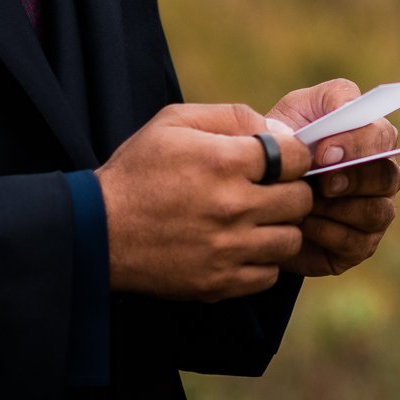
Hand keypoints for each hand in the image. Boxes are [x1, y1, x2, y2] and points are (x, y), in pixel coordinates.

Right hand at [95, 103, 313, 299]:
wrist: (98, 229)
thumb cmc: (139, 170)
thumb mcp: (175, 121)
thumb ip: (232, 117)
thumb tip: (280, 133)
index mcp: (225, 161)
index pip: (298, 157)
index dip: (292, 157)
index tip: (276, 162)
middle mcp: (233, 206)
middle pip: (301, 200)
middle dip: (289, 191)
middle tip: (267, 191)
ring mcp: (228, 249)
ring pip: (291, 239)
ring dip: (279, 228)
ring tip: (255, 221)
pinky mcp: (220, 282)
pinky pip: (269, 274)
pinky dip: (261, 261)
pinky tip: (240, 247)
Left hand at [268, 79, 399, 275]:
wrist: (260, 196)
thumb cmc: (284, 146)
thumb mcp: (298, 110)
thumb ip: (329, 98)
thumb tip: (344, 111)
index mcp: (370, 139)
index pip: (383, 136)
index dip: (358, 144)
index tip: (324, 153)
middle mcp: (381, 176)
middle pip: (389, 177)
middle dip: (354, 179)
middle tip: (320, 184)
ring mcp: (375, 212)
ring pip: (377, 212)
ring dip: (336, 208)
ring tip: (303, 204)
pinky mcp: (360, 245)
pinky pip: (356, 242)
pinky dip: (326, 232)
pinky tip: (301, 224)